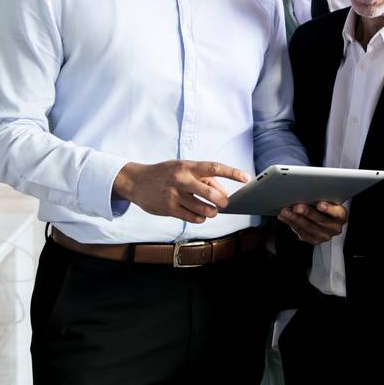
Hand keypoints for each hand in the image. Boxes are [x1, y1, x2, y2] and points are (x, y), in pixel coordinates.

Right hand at [113, 160, 248, 223]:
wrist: (137, 181)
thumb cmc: (166, 173)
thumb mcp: (185, 168)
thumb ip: (205, 179)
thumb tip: (224, 192)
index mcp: (188, 166)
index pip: (215, 168)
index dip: (233, 173)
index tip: (246, 178)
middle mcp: (182, 180)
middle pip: (210, 193)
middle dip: (222, 200)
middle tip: (225, 203)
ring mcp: (174, 195)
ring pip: (202, 209)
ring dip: (212, 212)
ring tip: (213, 210)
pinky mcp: (169, 209)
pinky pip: (192, 217)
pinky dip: (201, 218)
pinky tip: (201, 215)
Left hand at [277, 201, 347, 244]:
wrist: (326, 217)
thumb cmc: (326, 203)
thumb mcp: (329, 198)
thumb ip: (323, 196)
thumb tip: (308, 190)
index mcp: (341, 216)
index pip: (338, 213)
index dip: (329, 209)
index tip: (320, 204)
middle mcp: (335, 228)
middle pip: (320, 221)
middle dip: (307, 213)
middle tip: (296, 207)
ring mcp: (324, 236)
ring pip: (308, 228)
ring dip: (295, 219)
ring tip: (285, 211)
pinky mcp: (314, 240)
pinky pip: (301, 232)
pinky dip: (291, 223)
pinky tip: (284, 217)